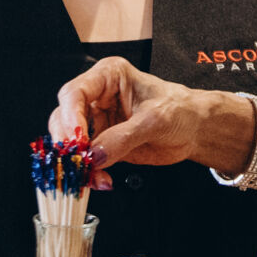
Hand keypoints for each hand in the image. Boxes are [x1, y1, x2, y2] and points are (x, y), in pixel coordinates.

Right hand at [49, 57, 217, 180]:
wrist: (193, 129)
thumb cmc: (179, 109)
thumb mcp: (155, 119)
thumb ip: (124, 137)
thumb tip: (95, 154)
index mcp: (108, 76)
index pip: (75, 93)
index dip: (70, 116)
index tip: (77, 140)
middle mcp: (97, 97)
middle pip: (63, 118)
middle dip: (68, 143)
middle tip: (80, 161)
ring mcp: (97, 122)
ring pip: (69, 142)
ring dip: (76, 162)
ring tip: (92, 176)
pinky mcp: (100, 144)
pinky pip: (84, 160)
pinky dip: (87, 173)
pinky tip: (99, 180)